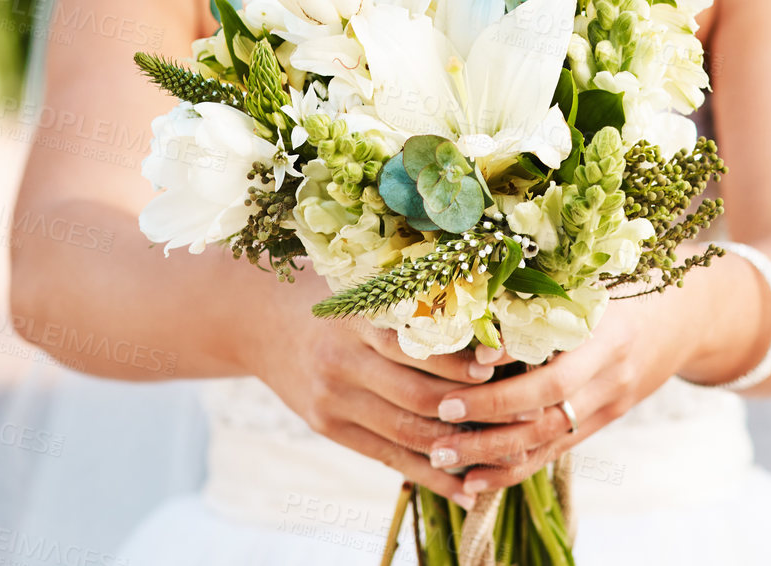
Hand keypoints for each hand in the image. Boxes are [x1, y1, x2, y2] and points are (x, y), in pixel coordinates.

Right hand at [240, 267, 496, 505]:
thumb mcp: (359, 284)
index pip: (416, 345)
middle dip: (471, 406)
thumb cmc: (323, 291)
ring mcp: (333, 401)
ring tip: (503, 450)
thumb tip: (478, 309)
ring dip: (458, 447)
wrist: (254, 318)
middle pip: (418, 397)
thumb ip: (407, 297)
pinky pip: (387, 458)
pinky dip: (429, 474)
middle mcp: (343, 363)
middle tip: (516, 408)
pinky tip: (464, 486)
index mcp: (357, 319)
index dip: (460, 359)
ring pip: (406, 434)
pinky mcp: (329, 428)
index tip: (499, 359)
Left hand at [421, 292, 687, 496]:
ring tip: (444, 454)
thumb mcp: (595, 276)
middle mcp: (610, 376)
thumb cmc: (630, 279)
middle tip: (440, 413)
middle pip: (547, 413)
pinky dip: (515, 466)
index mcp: (606, 334)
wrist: (689, 314)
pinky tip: (477, 477)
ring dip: (493, 453)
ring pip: (548, 441)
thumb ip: (548, 289)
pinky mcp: (604, 420)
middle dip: (490, 418)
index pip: (557, 370)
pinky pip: (557, 451)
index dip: (512, 374)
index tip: (468, 368)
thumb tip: (480, 293)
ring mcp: (609, 403)